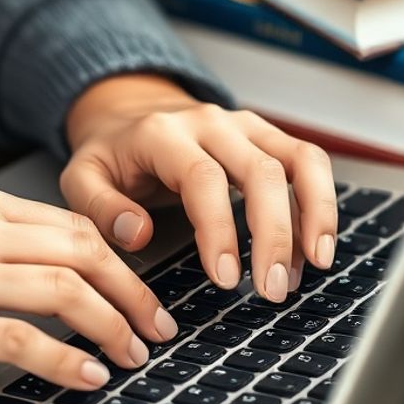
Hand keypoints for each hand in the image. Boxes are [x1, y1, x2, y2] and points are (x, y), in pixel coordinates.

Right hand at [0, 181, 178, 389]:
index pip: (73, 226)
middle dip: (133, 295)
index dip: (123, 264)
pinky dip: (65, 359)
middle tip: (159, 329)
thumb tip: (62, 274)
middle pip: (83, 252)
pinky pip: (20, 338)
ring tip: (133, 357)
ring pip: (63, 290)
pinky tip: (86, 377)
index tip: (145, 295)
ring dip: (112, 326)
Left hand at [62, 75, 338, 301]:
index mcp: (164, 134)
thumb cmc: (111, 155)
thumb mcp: (81, 178)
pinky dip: (321, 204)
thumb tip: (139, 234)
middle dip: (274, 235)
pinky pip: (308, 163)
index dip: (219, 230)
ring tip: (315, 266)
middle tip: (273, 289)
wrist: (129, 114)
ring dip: (315, 215)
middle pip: (262, 172)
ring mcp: (246, 126)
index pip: (203, 179)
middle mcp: (212, 123)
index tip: (225, 279)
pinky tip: (315, 247)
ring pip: (300, 161)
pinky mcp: (268, 137)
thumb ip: (101, 208)